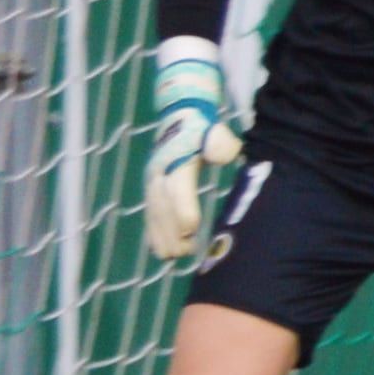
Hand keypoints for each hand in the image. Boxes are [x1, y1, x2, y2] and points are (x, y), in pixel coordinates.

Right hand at [139, 39, 243, 263]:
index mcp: (175, 160)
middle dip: (171, 231)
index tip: (191, 230)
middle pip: (162, 206)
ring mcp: (152, 182)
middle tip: (185, 252)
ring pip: (153, 213)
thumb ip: (219, 142)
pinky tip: (162, 253)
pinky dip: (155, 234)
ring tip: (174, 257)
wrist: (181, 117)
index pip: (177, 189)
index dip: (183, 210)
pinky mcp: (152, 190)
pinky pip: (150, 214)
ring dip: (162, 236)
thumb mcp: (214, 130)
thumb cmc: (204, 128)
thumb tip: (222, 154)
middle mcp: (158, 172)